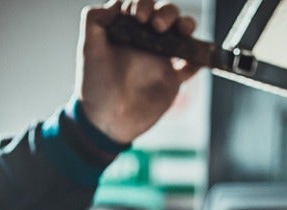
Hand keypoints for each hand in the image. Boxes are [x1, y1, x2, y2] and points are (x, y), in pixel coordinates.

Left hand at [77, 0, 200, 142]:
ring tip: (182, 31)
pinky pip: (192, 66)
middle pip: (166, 13)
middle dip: (166, 12)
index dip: (142, 3)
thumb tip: (115, 3)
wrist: (106, 121)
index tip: (138, 17)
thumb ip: (94, 21)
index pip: (141, 5)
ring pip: (182, 33)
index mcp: (128, 30)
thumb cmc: (95, 86)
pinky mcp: (172, 80)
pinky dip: (198, 59)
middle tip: (156, 26)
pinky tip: (197, 57)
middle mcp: (147, 41)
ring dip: (186, 25)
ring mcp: (161, 59)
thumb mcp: (88, 50)